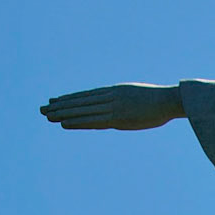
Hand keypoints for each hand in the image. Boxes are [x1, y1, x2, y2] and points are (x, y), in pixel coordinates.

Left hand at [40, 83, 183, 129]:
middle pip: (80, 102)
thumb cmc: (163, 101)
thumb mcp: (143, 99)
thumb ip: (131, 103)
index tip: (55, 100)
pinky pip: (92, 120)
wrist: (171, 99)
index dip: (70, 99)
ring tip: (46, 115)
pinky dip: (77, 121)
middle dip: (60, 105)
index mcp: (115, 92)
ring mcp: (112, 107)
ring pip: (82, 110)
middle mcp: (110, 97)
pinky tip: (63, 122)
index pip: (87, 96)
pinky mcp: (117, 117)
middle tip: (43, 109)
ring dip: (63, 113)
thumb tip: (127, 109)